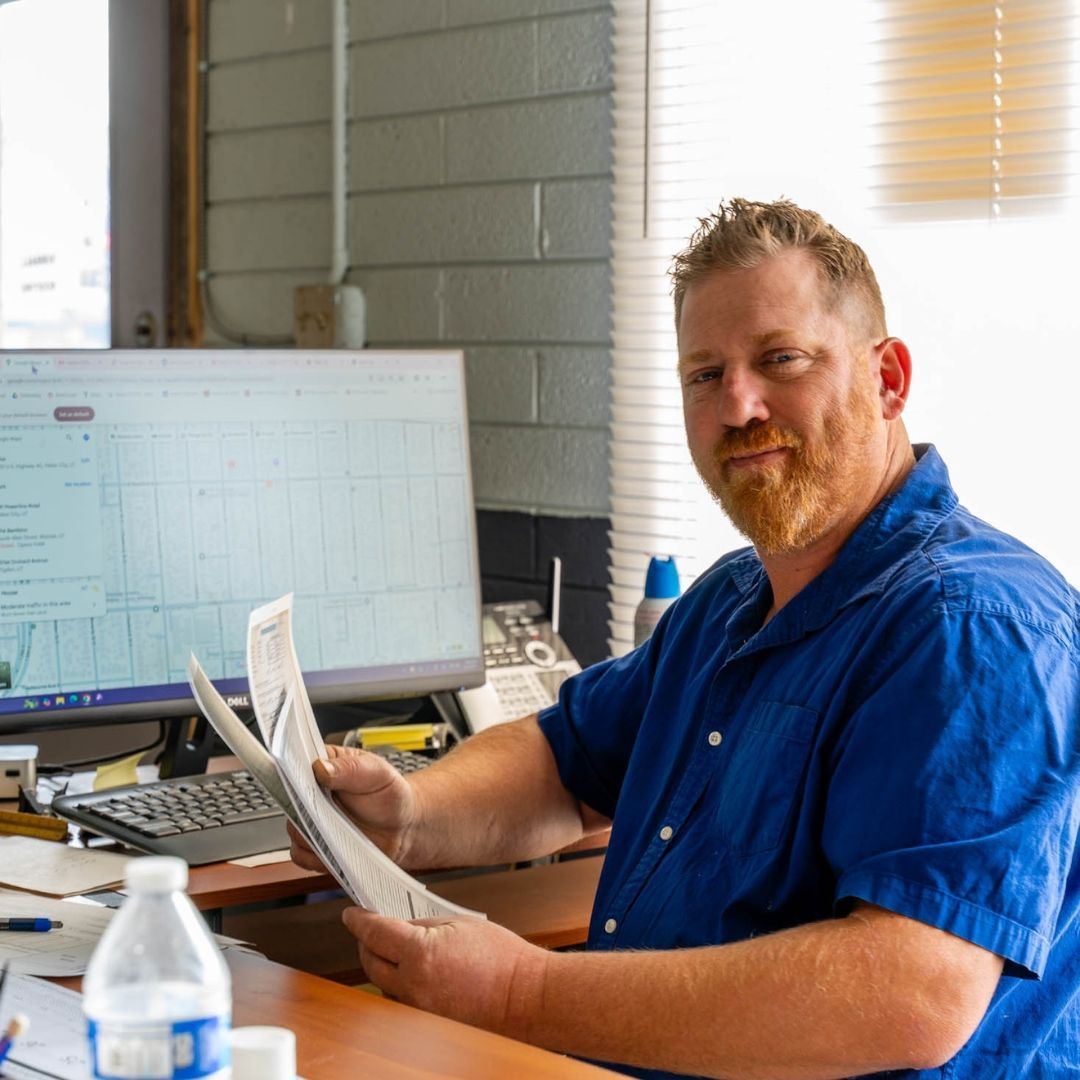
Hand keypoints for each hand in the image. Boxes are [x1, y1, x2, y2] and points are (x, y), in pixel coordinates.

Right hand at [288, 744, 418, 868]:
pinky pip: (301, 854)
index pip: (295, 764)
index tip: (305, 783)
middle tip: (327, 813)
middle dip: (306, 809)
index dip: (295, 773)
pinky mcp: (315, 845)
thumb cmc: (389, 794)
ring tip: (340, 832)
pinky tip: (337, 850)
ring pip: (294, 829)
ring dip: (314, 834)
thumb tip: (321, 767)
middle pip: (290, 800)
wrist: (402, 826)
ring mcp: (312, 820)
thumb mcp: (376, 772)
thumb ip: (350, 767)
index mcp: (324, 765)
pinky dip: (316, 856)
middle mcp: (312, 793)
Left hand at [343, 907, 548, 1039]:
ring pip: (382, 984)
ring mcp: (418, 1008)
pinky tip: (413, 972)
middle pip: (370, 962)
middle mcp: (413, 985)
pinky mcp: (426, 1022)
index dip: (359, 921)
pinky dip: (399, 984)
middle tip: (370, 929)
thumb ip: (422, 926)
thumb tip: (399, 928)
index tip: (351, 915)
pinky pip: (401, 1000)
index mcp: (420, 954)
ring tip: (396, 949)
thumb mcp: (458, 924)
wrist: (524, 997)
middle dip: (366, 943)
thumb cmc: (500, 958)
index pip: (375, 933)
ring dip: (382, 965)